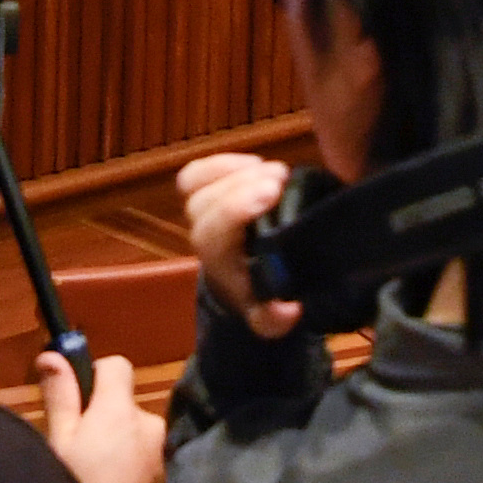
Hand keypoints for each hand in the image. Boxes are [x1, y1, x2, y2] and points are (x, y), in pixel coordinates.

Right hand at [32, 344, 163, 482]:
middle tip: (77, 447)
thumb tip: (53, 354)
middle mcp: (149, 423)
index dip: (94, 375)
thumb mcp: (59, 443)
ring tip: (92, 475)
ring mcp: (160, 453)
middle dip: (103, 416)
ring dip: (116, 443)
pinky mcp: (165, 478)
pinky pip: (142, 457)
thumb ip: (60, 397)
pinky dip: (127, 465)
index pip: (117, 365)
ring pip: (133, 432)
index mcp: (120, 409)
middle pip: (125, 402)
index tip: (75, 402)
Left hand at [180, 149, 303, 338]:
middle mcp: (204, 235)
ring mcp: (200, 212)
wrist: (242, 285)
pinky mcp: (203, 193)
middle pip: (203, 204)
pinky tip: (254, 162)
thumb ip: (275, 320)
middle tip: (282, 176)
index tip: (272, 193)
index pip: (214, 234)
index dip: (236, 209)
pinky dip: (221, 162)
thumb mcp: (270, 318)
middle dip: (240, 185)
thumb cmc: (258, 293)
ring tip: (276, 171)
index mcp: (220, 262)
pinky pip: (194, 173)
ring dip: (235, 171)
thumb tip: (288, 310)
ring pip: (194, 184)